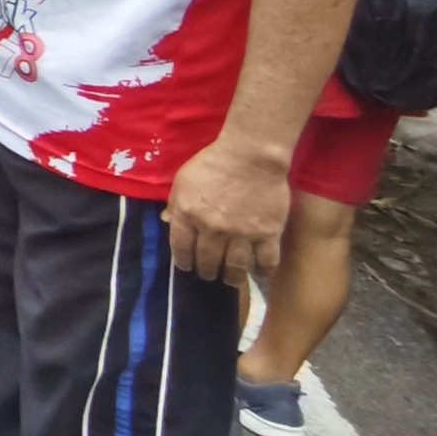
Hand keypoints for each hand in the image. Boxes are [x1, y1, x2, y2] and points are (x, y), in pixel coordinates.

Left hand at [166, 134, 293, 284]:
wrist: (251, 156)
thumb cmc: (213, 163)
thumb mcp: (182, 181)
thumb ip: (175, 205)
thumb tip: (168, 223)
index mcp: (188, 215)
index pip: (181, 248)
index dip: (183, 261)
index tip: (186, 266)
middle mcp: (213, 229)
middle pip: (207, 261)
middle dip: (206, 271)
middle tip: (208, 274)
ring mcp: (242, 234)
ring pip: (235, 267)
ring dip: (231, 278)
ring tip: (230, 280)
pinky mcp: (268, 233)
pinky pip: (266, 261)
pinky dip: (262, 272)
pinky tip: (258, 275)